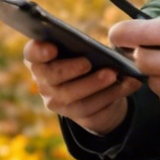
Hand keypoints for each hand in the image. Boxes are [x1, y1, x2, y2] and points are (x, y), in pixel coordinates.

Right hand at [23, 40, 140, 135]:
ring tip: (113, 74)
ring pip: (71, 95)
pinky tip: (128, 83)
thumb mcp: (82, 49)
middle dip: (69, 69)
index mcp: (41, 59)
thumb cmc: (86, 59)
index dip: (38, 51)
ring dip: (93, 84)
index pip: (31, 54)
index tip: (52, 48)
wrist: (96, 92)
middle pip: (50, 76)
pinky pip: (91, 107)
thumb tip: (108, 44)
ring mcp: (56, 101)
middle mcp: (43, 82)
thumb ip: (83, 44)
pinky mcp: (75, 115)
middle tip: (87, 62)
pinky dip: (112, 94)